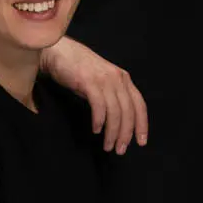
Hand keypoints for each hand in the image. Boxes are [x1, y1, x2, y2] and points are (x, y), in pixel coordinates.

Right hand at [40, 36, 148, 153]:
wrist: (60, 52)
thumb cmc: (79, 70)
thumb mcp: (102, 82)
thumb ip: (112, 97)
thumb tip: (118, 122)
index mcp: (124, 79)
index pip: (139, 105)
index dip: (142, 125)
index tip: (141, 142)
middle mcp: (118, 79)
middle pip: (128, 111)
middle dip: (126, 134)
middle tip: (120, 150)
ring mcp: (104, 79)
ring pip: (115, 111)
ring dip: (112, 132)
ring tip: (107, 146)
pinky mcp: (89, 81)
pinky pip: (99, 105)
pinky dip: (99, 120)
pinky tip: (96, 130)